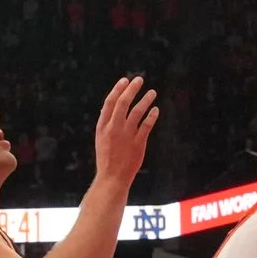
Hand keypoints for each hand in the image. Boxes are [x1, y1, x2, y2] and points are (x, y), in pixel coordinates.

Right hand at [91, 75, 159, 190]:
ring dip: (145, 100)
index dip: (117, 90)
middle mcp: (114, 128)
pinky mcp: (138, 143)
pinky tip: (156, 109)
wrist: (112, 178)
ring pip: (137, 112)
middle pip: (123, 103)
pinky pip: (146, 125)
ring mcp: (126, 135)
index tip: (125, 80)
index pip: (110, 103)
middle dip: (132, 89)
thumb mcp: (101, 138)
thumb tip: (110, 107)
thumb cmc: (107, 158)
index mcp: (103, 126)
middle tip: (139, 80)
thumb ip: (106, 122)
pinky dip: (151, 116)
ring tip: (152, 92)